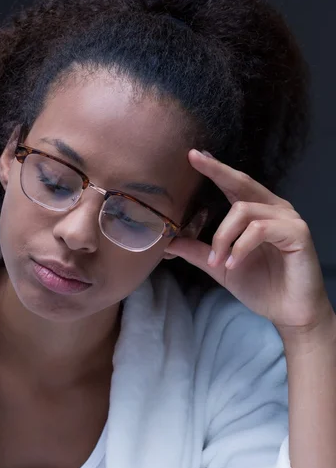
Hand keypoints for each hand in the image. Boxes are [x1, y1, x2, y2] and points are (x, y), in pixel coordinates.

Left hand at [165, 150, 332, 333]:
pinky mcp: (297, 233)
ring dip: (223, 237)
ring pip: (244, 210)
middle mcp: (274, 209)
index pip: (234, 185)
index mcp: (258, 213)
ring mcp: (288, 219)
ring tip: (219, 262)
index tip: (193, 155)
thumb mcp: (221, 266)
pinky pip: (260, 229)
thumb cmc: (261, 287)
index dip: (215, 169)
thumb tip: (169, 242)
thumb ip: (199, 252)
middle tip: (194, 160)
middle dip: (217, 171)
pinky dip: (241, 247)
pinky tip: (233, 264)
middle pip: (242, 183)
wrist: (288, 312)